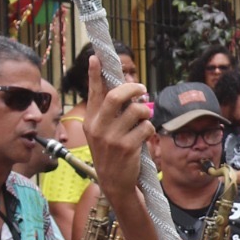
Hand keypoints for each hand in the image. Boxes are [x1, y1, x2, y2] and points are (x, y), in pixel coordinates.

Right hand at [85, 56, 153, 193]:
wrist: (114, 182)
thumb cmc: (111, 154)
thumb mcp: (100, 133)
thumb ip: (106, 113)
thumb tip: (121, 90)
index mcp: (90, 120)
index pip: (93, 92)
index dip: (94, 74)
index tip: (95, 57)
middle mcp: (99, 127)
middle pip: (117, 96)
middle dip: (132, 89)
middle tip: (142, 89)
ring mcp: (113, 138)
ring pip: (136, 111)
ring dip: (145, 112)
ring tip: (144, 117)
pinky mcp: (128, 147)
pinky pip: (146, 128)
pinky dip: (149, 128)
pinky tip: (146, 134)